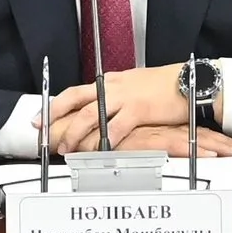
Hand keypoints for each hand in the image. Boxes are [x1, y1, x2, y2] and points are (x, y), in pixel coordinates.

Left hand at [48, 66, 213, 152]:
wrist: (189, 80)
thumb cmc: (165, 86)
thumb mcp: (136, 86)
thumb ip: (118, 97)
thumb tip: (104, 110)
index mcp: (111, 81)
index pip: (77, 92)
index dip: (56, 104)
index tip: (42, 117)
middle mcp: (113, 86)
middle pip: (76, 99)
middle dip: (56, 115)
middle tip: (43, 131)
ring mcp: (125, 97)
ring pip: (91, 115)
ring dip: (76, 133)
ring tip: (66, 147)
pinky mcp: (139, 109)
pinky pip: (117, 127)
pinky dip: (106, 141)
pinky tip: (99, 151)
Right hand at [107, 123, 231, 158]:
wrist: (77, 128)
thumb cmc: (98, 135)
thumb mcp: (126, 138)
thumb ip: (143, 142)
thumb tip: (159, 152)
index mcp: (156, 124)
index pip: (191, 129)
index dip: (214, 136)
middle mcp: (158, 126)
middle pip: (197, 133)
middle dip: (223, 143)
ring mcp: (153, 133)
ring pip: (191, 139)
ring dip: (215, 146)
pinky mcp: (144, 141)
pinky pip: (173, 146)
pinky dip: (192, 150)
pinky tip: (207, 155)